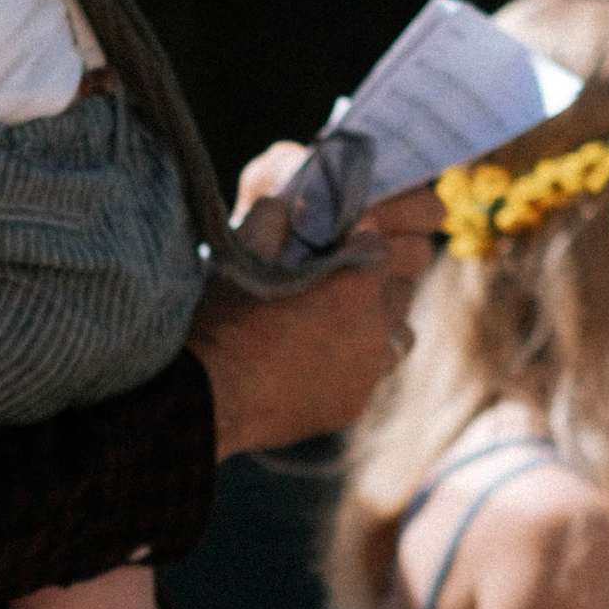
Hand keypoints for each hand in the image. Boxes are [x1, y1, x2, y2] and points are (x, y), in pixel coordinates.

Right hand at [190, 189, 437, 459]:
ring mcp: (368, 371)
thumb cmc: (225, 320)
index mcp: (356, 283)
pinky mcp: (354, 404)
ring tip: (341, 323)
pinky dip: (357, 363)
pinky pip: (372, 375)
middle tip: (339, 281)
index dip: (358, 240)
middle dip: (374, 281)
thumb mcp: (244, 256)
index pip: (380, 245)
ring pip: (398, 334)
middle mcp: (374, 327)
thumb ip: (272, 220)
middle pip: (398, 289)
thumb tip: (287, 203)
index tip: (338, 242)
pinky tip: (323, 361)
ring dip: (378, 323)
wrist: (210, 395)